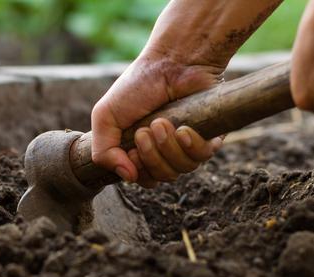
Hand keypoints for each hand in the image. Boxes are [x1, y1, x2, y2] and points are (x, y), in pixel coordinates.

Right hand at [91, 51, 223, 187]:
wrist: (172, 61)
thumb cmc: (139, 85)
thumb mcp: (106, 116)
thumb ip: (103, 151)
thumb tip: (127, 177)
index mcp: (143, 149)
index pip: (143, 178)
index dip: (138, 170)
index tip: (133, 148)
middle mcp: (167, 150)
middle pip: (162, 177)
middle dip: (151, 157)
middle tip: (146, 130)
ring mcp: (188, 145)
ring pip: (182, 169)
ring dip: (168, 148)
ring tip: (162, 122)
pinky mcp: (210, 136)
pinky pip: (202, 157)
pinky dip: (190, 145)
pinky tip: (183, 129)